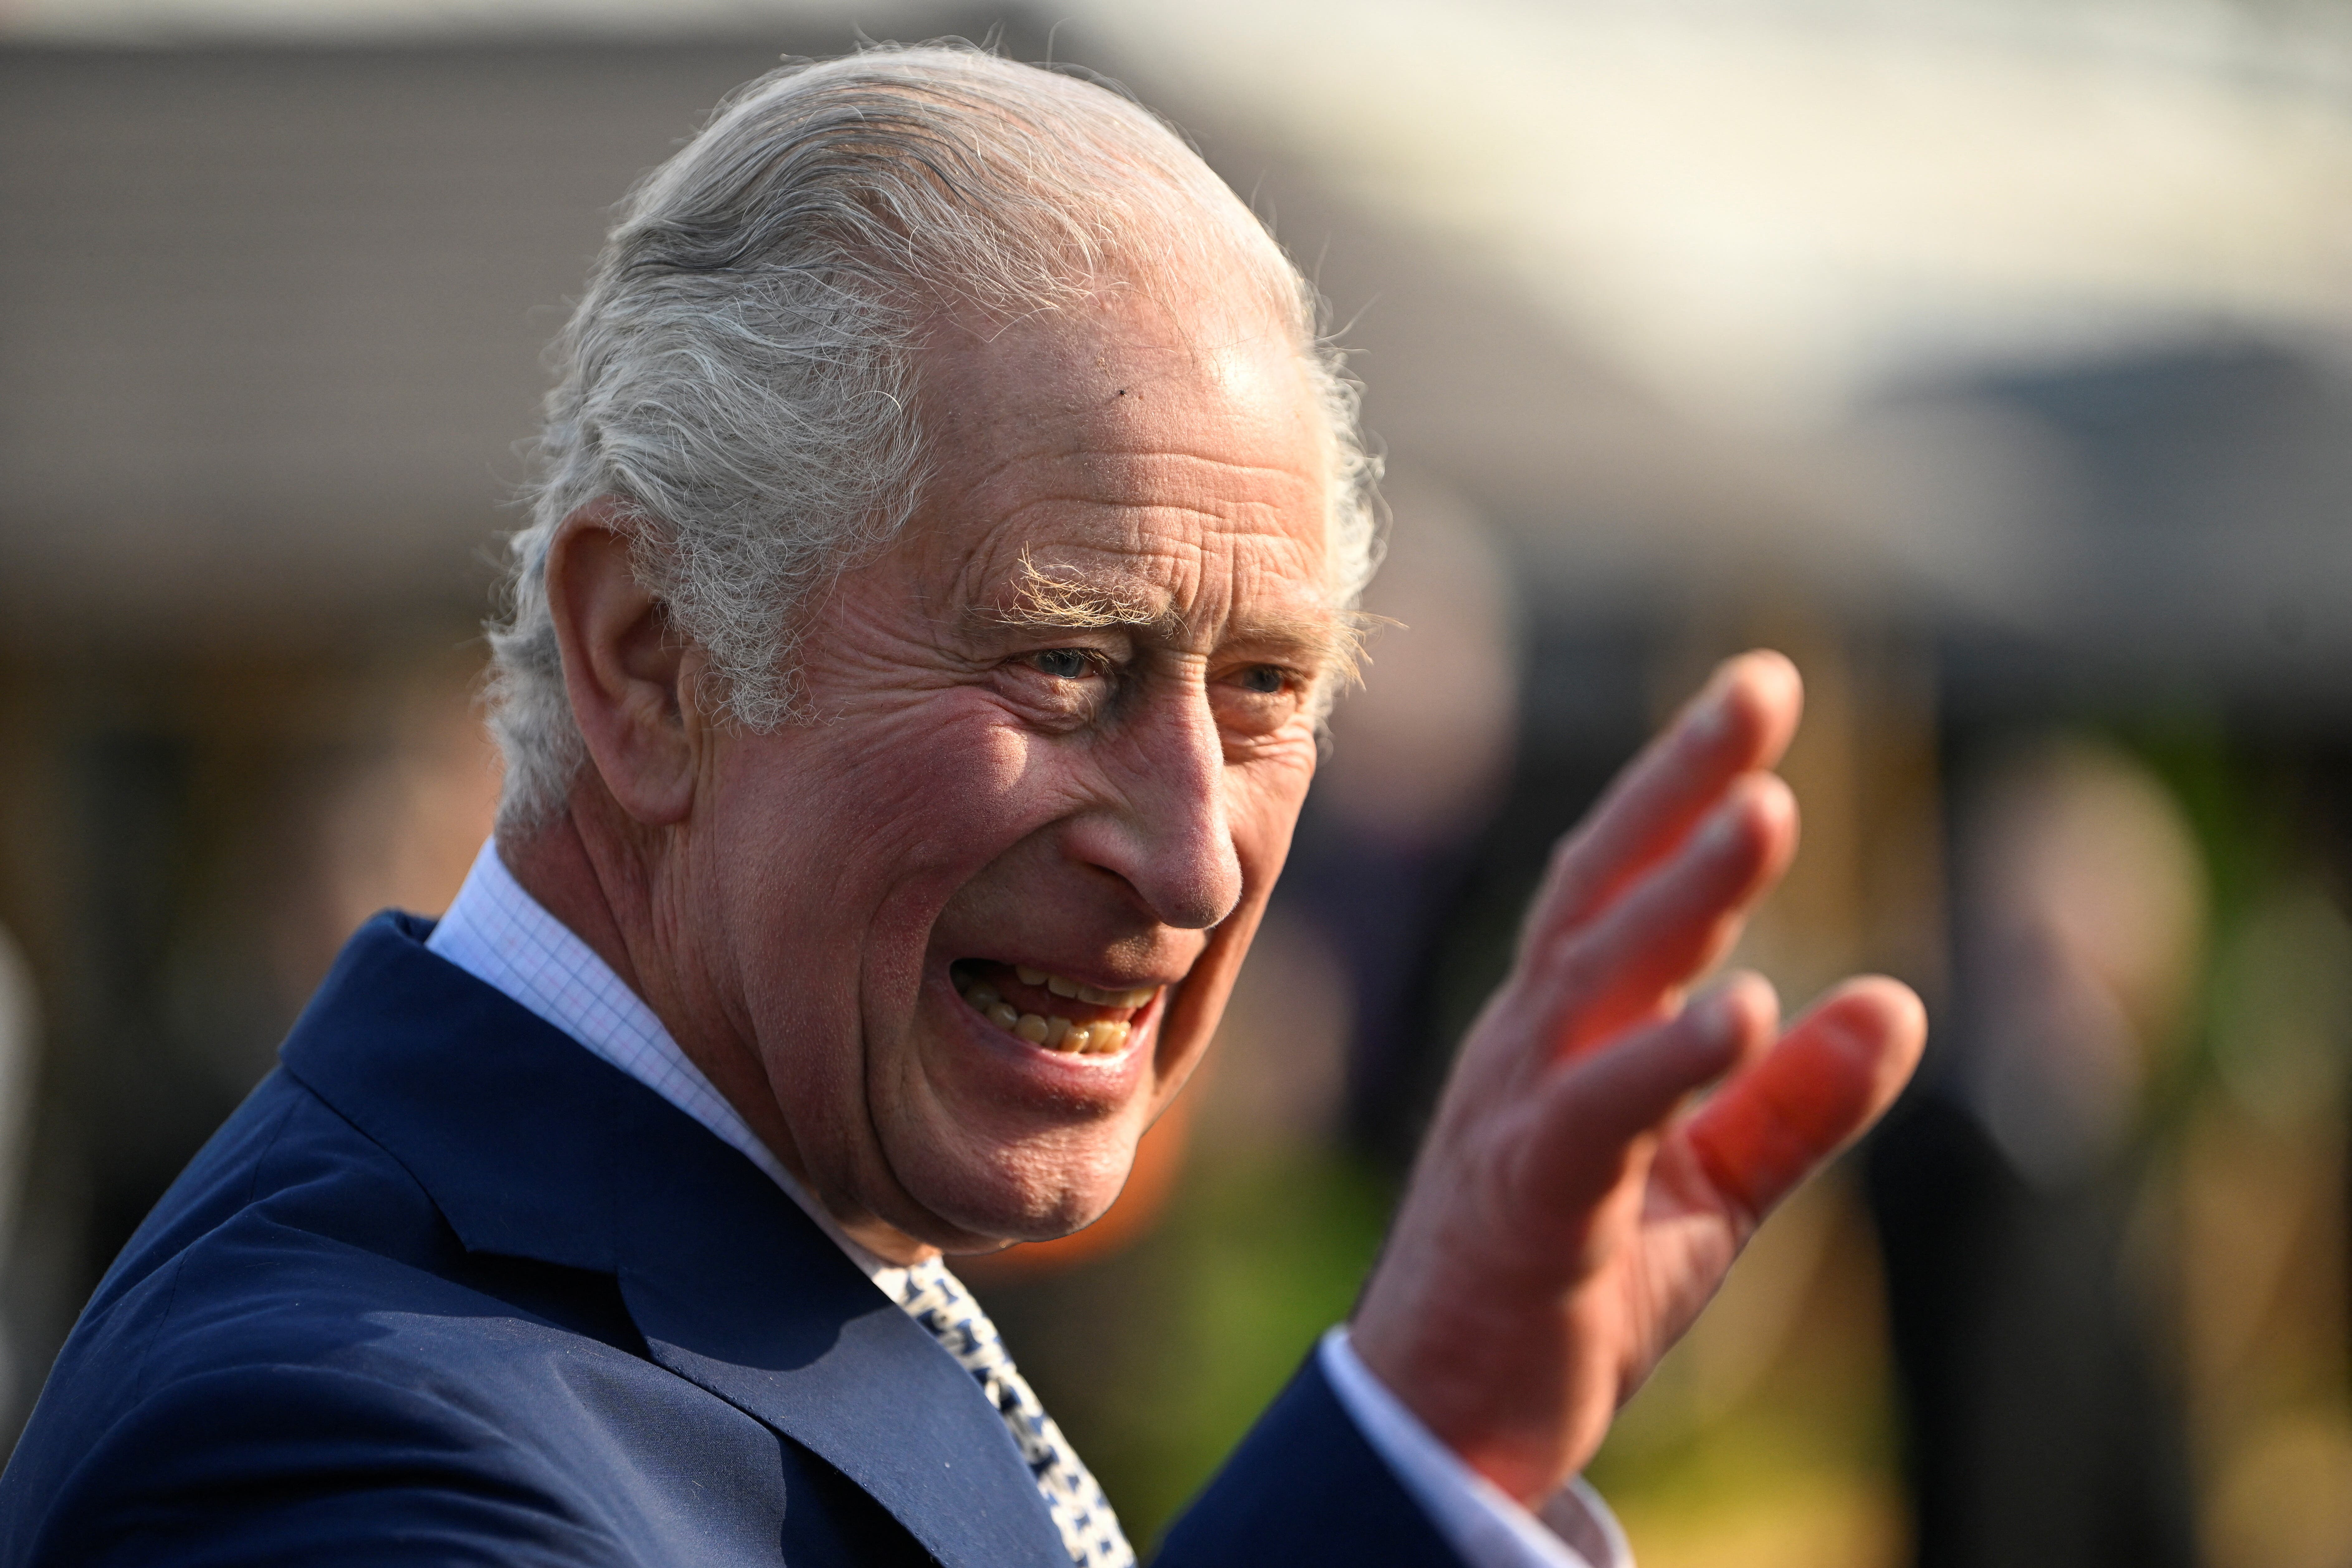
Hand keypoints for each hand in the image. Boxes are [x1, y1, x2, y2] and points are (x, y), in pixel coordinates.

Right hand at [1348, 650, 1925, 1503]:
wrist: (1448, 1419)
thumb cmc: (1571, 1288)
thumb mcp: (1712, 1188)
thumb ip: (1796, 1101)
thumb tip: (1899, 999)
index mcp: (1563, 1033)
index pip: (1621, 880)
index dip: (1686, 782)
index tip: (1758, 689)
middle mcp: (1528, 1047)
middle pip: (1599, 890)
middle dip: (1677, 784)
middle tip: (1758, 690)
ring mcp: (1515, 1116)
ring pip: (1596, 979)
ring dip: (1682, 894)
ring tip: (1766, 812)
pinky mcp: (1527, 1201)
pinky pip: (1595, 1115)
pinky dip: (1666, 1057)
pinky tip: (1744, 1006)